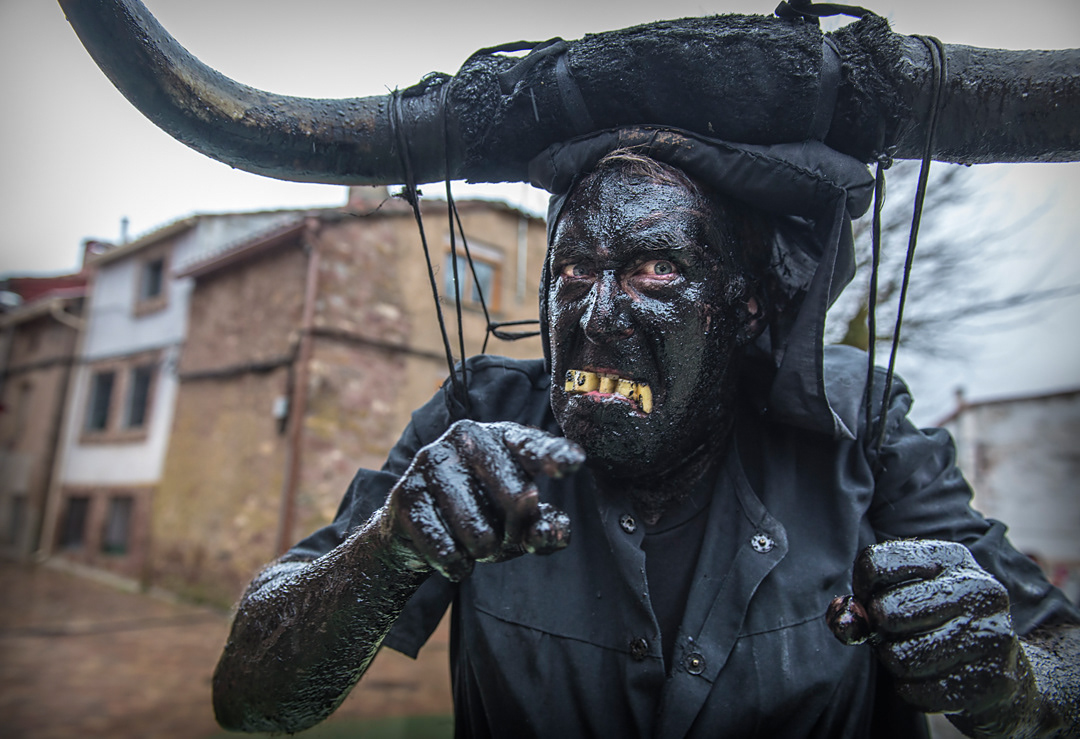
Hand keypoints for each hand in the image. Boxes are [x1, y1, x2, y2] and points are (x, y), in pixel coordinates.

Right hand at [381, 420, 583, 581]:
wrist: (414, 530)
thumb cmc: (480, 515)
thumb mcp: (520, 523)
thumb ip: (546, 528)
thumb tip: (554, 533)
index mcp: (502, 436)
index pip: (534, 446)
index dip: (555, 456)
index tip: (575, 462)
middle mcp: (466, 438)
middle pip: (517, 497)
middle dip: (516, 533)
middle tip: (502, 538)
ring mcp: (432, 460)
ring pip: (480, 534)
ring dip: (483, 553)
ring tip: (472, 542)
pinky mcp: (405, 493)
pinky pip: (448, 551)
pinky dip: (457, 566)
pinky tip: (449, 553)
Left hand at [827, 540, 1024, 715]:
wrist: (999, 670)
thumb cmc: (938, 624)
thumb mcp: (908, 593)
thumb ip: (868, 599)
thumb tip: (846, 621)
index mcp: (952, 558)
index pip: (876, 564)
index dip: (861, 588)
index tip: (871, 598)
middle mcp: (979, 589)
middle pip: (887, 611)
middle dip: (880, 632)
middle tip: (895, 635)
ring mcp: (992, 634)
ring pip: (901, 657)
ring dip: (895, 664)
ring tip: (915, 657)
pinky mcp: (994, 679)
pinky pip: (919, 692)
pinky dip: (912, 691)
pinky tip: (931, 680)